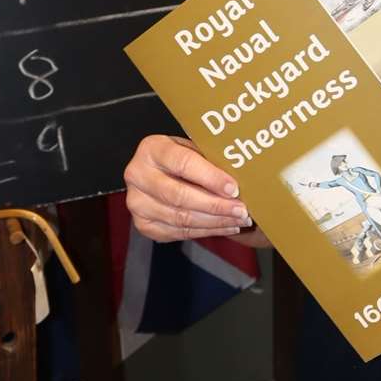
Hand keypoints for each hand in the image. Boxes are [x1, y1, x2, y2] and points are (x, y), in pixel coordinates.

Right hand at [124, 134, 251, 242]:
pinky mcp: (143, 224)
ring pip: (180, 218)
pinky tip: (226, 227)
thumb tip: (244, 175)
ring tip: (239, 220)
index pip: (183, 163)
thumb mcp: (194, 149)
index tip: (234, 189)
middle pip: (179, 195)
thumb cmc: (183, 159)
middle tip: (241, 210)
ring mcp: (136, 202)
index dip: (210, 178)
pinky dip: (206, 231)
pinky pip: (178, 232)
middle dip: (215, 205)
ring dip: (214, 221)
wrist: (159, 174)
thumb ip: (211, 160)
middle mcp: (137, 175)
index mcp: (151, 149)